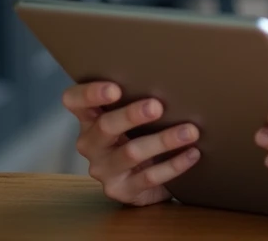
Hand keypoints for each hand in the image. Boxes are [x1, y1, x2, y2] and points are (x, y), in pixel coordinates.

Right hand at [62, 81, 200, 205]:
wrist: (142, 180)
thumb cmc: (138, 134)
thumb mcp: (131, 117)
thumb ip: (137, 98)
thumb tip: (173, 78)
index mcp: (89, 119)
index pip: (75, 101)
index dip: (90, 94)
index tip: (115, 88)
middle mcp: (91, 144)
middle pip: (105, 126)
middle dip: (131, 115)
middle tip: (157, 106)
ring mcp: (104, 169)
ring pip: (131, 153)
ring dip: (163, 140)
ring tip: (190, 131)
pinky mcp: (121, 190)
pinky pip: (149, 177)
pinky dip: (174, 165)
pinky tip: (192, 153)